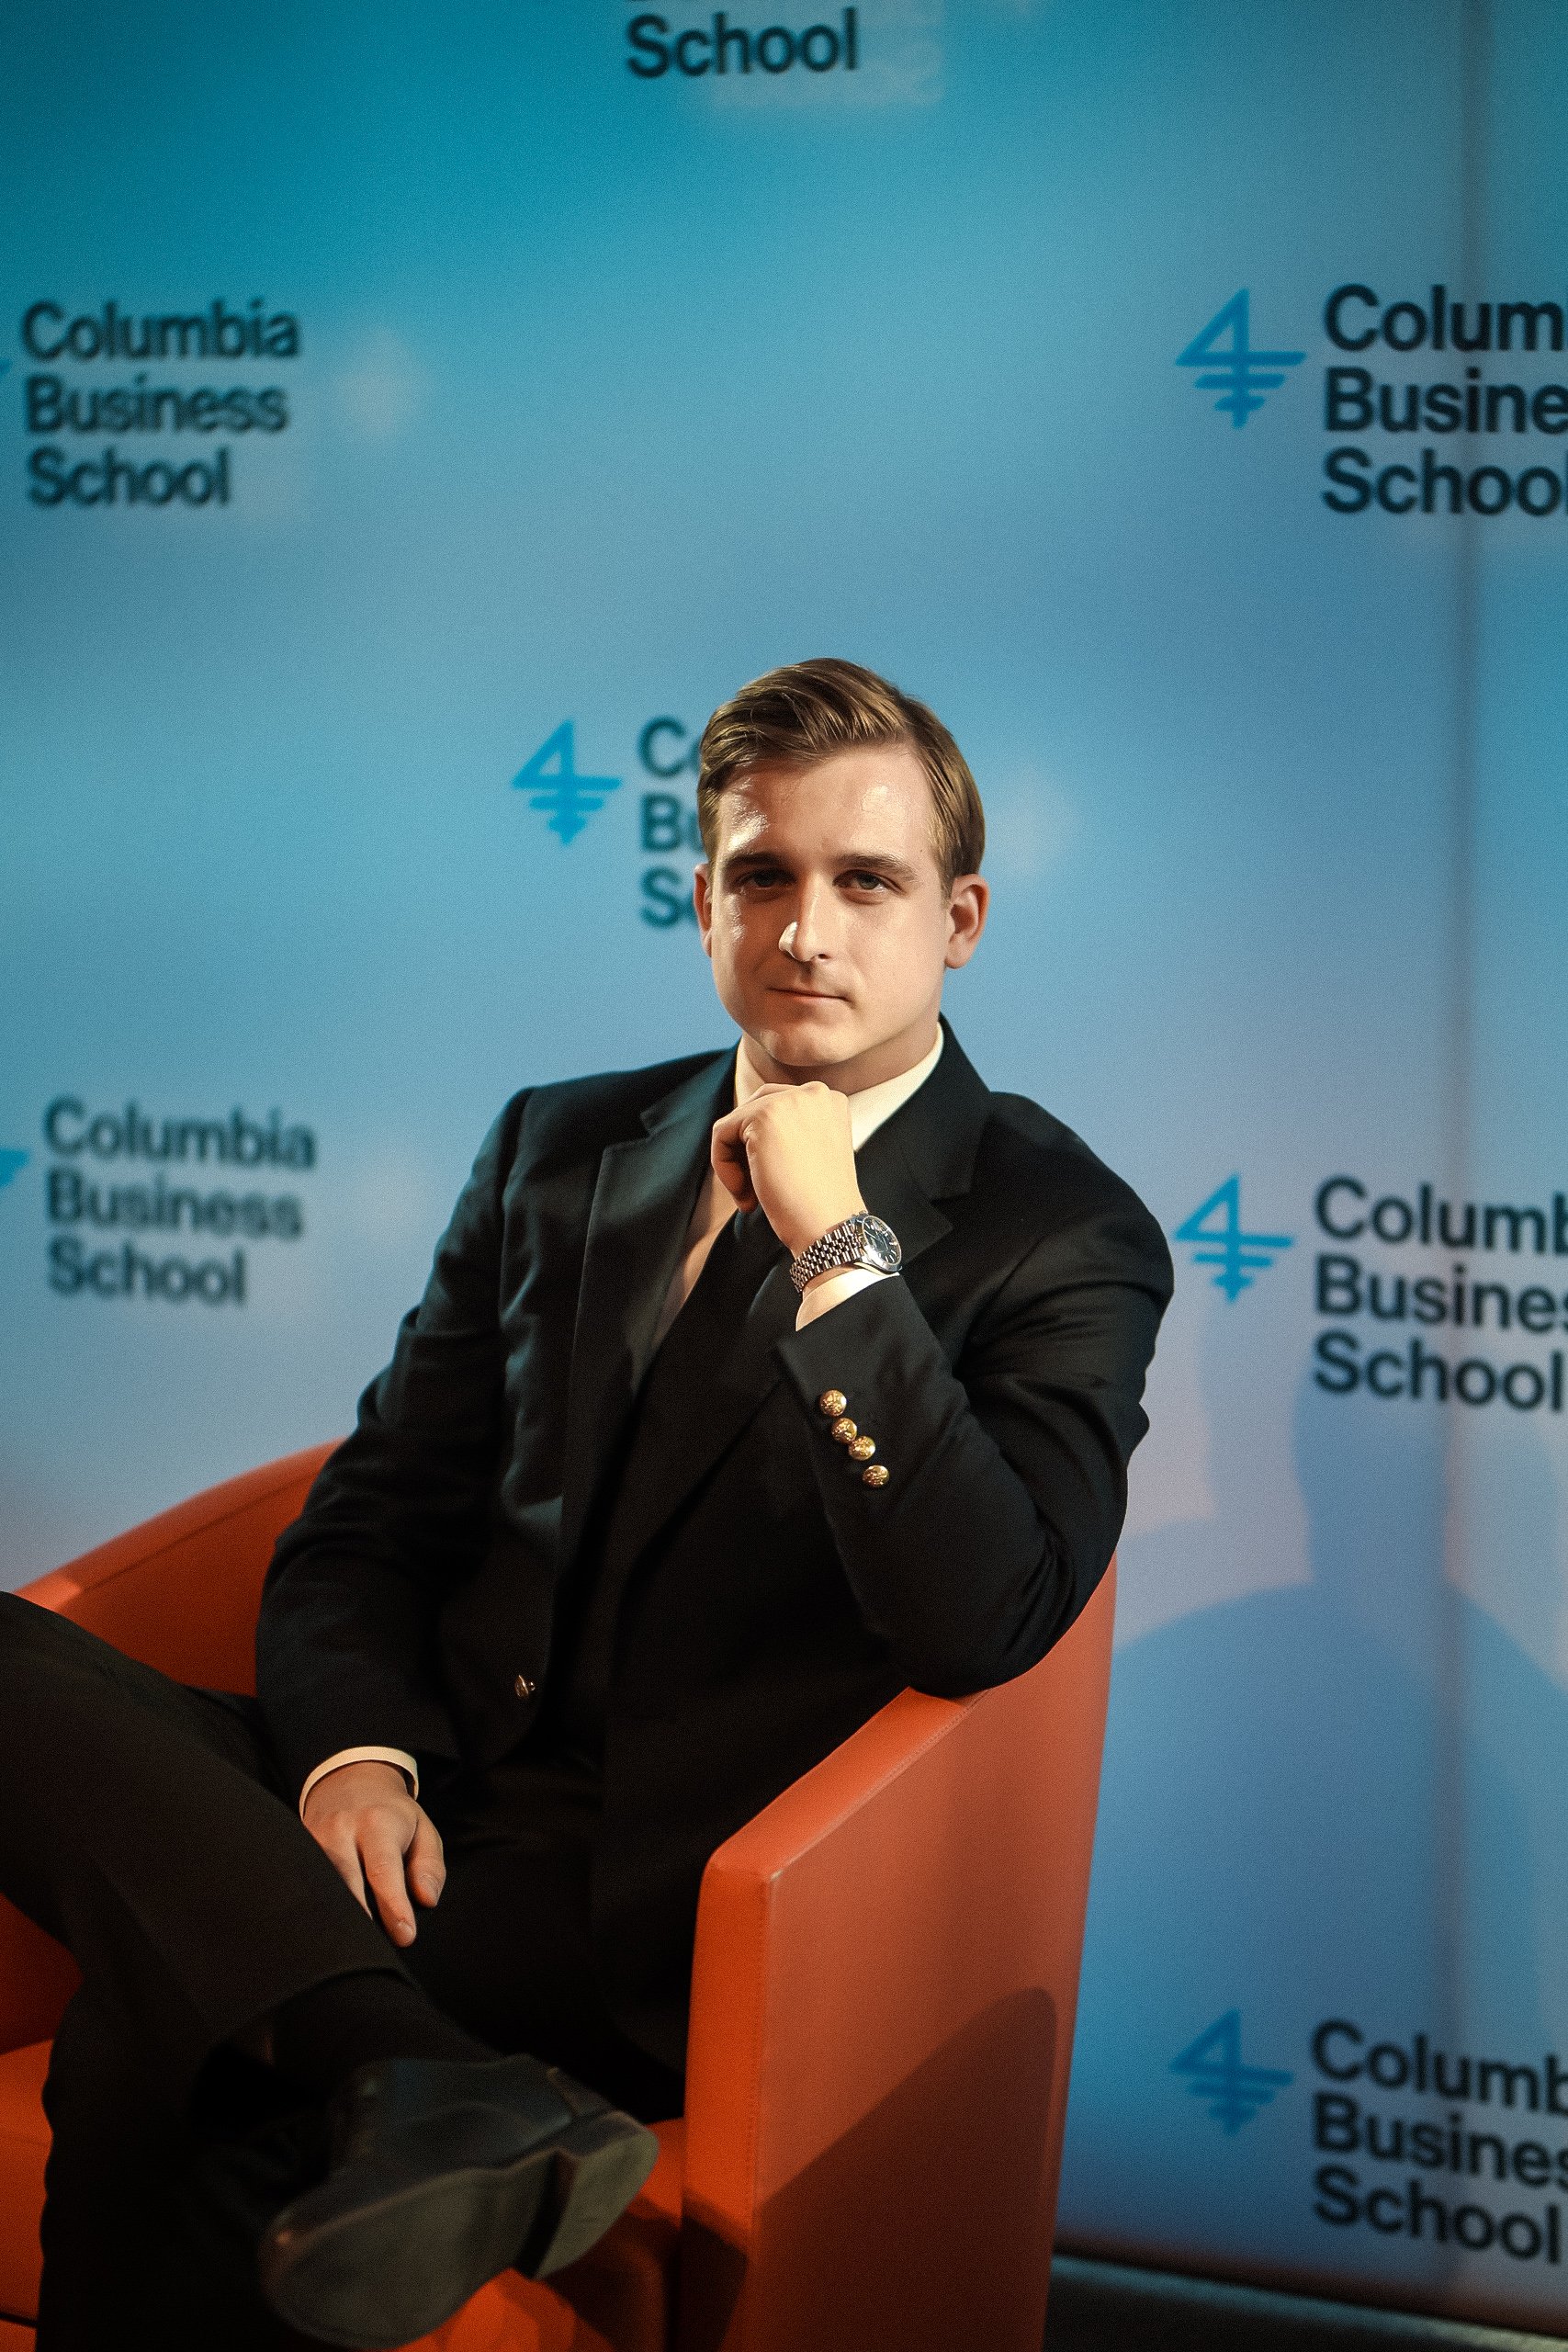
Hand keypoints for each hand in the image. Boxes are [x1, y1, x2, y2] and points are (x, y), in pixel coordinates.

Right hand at [302, 1759, 445, 1947]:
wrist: (348, 1781)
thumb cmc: (392, 1817)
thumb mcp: (423, 1831)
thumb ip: (429, 1866)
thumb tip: (426, 1901)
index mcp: (377, 1823)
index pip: (384, 1870)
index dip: (394, 1906)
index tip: (405, 1937)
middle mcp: (340, 1830)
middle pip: (345, 1882)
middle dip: (361, 1920)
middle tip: (376, 1955)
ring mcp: (312, 1840)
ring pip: (319, 1887)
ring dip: (334, 1918)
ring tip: (350, 1952)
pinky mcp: (296, 1850)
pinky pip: (303, 1884)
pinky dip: (314, 1910)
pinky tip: (323, 1935)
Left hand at [709, 1081, 865, 1258]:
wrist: (829, 1225)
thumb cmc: (820, 1203)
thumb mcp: (812, 1154)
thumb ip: (789, 1132)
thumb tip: (744, 1132)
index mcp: (830, 1101)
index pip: (779, 1108)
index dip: (764, 1145)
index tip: (771, 1181)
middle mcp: (814, 1092)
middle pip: (755, 1108)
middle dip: (746, 1149)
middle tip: (754, 1190)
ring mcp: (789, 1100)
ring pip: (736, 1123)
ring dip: (735, 1162)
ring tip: (750, 1197)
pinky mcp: (763, 1116)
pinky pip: (722, 1134)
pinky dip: (724, 1167)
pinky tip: (746, 1196)